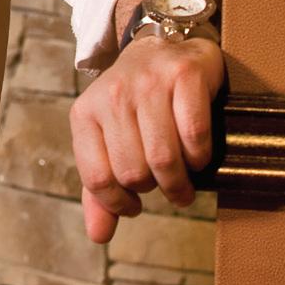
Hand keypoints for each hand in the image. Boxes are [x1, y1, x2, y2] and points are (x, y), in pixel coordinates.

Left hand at [68, 36, 223, 243]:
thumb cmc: (132, 105)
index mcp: (84, 114)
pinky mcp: (184, 76)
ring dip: (180, 181)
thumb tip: (99, 236)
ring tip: (184, 184)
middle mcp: (112, 96)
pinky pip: (194, 133)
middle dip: (154, 190)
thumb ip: (99, 188)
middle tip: (167, 189)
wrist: (159, 49)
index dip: (118, 203)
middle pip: (133, 172)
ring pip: (164, 158)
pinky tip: (198, 156)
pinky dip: (200, 154)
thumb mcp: (106, 140)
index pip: (97, 178)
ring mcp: (147, 84)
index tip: (134, 206)